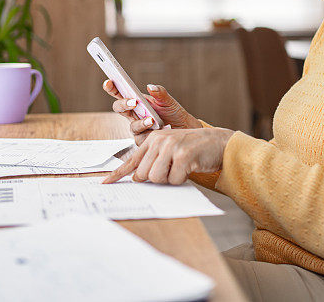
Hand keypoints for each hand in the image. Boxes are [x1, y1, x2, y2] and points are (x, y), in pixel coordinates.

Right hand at [103, 80, 201, 144]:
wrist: (185, 129)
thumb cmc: (173, 113)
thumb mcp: (168, 100)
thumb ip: (160, 92)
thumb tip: (150, 87)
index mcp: (137, 101)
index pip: (120, 93)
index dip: (111, 88)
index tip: (108, 82)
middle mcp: (134, 114)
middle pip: (119, 108)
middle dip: (123, 104)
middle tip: (133, 102)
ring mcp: (137, 128)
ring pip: (132, 126)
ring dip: (141, 123)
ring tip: (152, 120)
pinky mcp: (143, 140)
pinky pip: (142, 138)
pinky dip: (150, 134)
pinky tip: (159, 130)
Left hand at [103, 127, 234, 184]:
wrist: (218, 142)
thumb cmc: (193, 149)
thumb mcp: (170, 149)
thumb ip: (153, 160)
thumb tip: (137, 178)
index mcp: (153, 139)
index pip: (131, 160)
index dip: (117, 174)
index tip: (105, 183)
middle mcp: (159, 141)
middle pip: (143, 175)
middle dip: (156, 179)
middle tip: (170, 171)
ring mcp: (171, 147)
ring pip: (156, 178)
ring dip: (169, 180)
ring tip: (180, 168)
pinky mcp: (183, 156)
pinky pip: (174, 180)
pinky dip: (181, 180)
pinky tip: (189, 168)